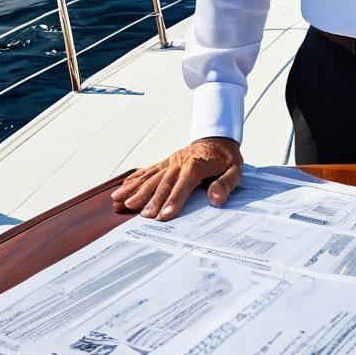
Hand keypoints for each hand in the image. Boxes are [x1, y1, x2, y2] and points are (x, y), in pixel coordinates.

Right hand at [110, 137, 241, 220]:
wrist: (218, 138)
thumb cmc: (226, 158)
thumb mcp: (235, 170)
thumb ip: (225, 184)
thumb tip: (216, 198)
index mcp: (197, 165)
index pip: (184, 185)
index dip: (174, 200)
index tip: (165, 215)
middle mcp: (180, 163)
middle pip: (164, 183)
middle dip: (152, 200)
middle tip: (143, 216)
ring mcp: (171, 162)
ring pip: (151, 177)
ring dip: (136, 189)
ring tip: (121, 201)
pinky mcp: (166, 162)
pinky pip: (149, 170)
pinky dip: (135, 178)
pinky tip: (123, 186)